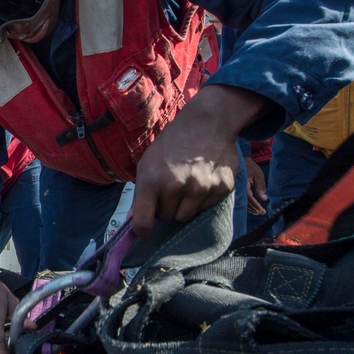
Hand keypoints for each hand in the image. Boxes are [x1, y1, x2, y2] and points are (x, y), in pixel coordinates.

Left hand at [131, 85, 268, 235]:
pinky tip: (202, 180)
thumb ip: (140, 193)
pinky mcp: (222, 188)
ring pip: (187, 217)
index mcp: (152, 180)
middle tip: (171, 188)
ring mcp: (201, 188)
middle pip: (167, 218)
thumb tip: (132, 221)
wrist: (207, 123)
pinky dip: (203, 200)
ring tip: (186, 184)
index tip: (145, 228)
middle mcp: (176, 186)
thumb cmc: (172, 144)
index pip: (143, 223)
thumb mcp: (148, 163)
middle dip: (166, 207)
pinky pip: (206, 209)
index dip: (142, 230)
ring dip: (184, 206)